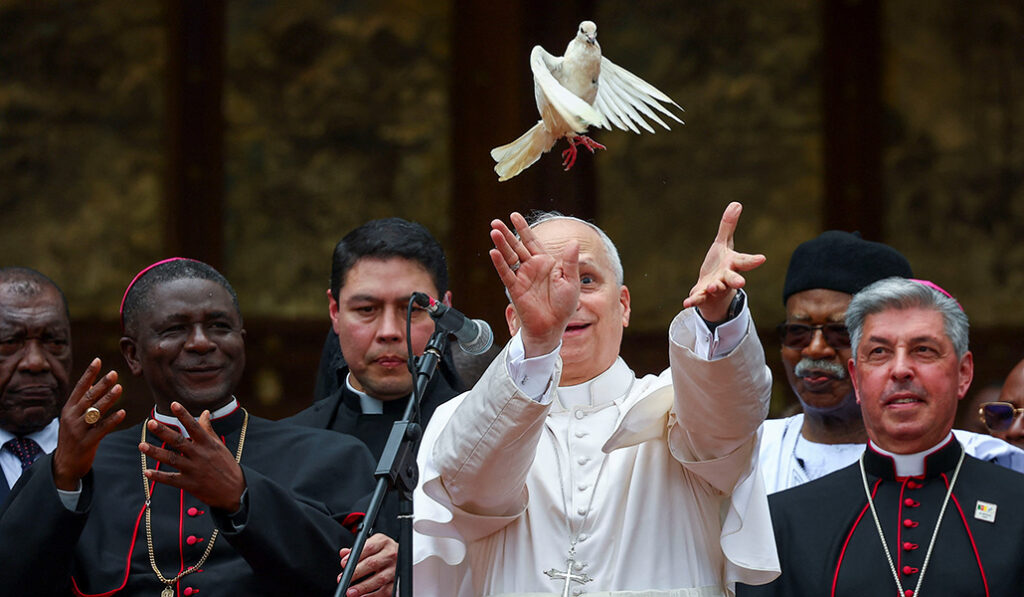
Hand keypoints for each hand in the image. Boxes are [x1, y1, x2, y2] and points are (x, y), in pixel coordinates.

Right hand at [52, 358, 124, 490]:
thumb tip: (91, 383)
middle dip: (101, 385)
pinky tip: (122, 413)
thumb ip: (81, 401)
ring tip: (120, 388)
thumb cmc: (72, 436)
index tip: (98, 360)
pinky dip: (112, 420)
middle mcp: (71, 417)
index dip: (89, 373)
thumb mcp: (72, 417)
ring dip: (108, 399)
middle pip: (88, 398)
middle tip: (114, 373)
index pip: (79, 388)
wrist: (65, 464)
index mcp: (68, 409)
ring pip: (95, 411)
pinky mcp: (87, 442)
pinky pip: (101, 429)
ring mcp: (78, 430)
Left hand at [139, 402, 245, 511]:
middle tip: (151, 423)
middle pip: (179, 441)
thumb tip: (205, 412)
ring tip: (141, 445)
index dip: (184, 415)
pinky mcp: (189, 484)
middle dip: (164, 432)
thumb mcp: (219, 445)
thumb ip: (208, 429)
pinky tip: (146, 471)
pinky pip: (171, 479)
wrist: (234, 490)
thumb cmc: (226, 465)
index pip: (194, 426)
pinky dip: (158, 476)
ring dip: (155, 452)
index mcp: (208, 444)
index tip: (174, 404)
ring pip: (172, 459)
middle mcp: (200, 455)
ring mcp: (194, 470)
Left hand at [338, 533, 397, 595]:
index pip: (369, 547)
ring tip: (350, 592)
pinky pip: (385, 591)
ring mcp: (395, 568)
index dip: (355, 556)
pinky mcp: (397, 581)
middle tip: (344, 579)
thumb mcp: (371, 545)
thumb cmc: (382, 551)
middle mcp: (391, 554)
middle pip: (373, 563)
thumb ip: (357, 549)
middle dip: (356, 573)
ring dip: (363, 587)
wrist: (399, 557)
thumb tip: (344, 554)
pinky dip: (372, 595)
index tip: (344, 564)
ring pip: (379, 579)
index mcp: (383, 542)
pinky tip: (362, 596)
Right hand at [489, 212, 579, 356]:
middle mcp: (532, 267)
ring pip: (509, 257)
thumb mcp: (572, 281)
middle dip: (507, 233)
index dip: (523, 228)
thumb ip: (571, 262)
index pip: (532, 241)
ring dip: (501, 244)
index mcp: (546, 262)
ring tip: (493, 231)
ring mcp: (523, 277)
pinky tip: (494, 252)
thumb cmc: (564, 306)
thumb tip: (573, 242)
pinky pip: (506, 274)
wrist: (554, 326)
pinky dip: (500, 264)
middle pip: (517, 246)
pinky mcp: (515, 289)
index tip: (514, 216)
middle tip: (495, 222)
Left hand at [682, 202, 765, 321]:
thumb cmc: (720, 265)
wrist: (712, 292)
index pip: (744, 261)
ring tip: (713, 286)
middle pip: (733, 279)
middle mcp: (726, 278)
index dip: (753, 260)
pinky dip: (693, 300)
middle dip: (737, 280)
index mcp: (732, 264)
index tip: (762, 258)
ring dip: (715, 287)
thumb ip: (728, 226)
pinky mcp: (702, 296)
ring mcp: (715, 288)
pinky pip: (698, 298)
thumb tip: (736, 203)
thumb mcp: (723, 244)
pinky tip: (686, 303)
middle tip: (742, 283)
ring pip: (717, 288)